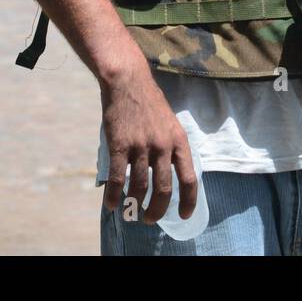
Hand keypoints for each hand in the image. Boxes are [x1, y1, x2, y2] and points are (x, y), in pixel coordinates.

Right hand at [99, 57, 197, 224]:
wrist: (128, 81)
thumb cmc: (149, 102)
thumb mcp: (169, 123)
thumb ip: (170, 147)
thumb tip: (169, 173)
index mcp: (179, 141)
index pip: (189, 178)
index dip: (188, 201)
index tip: (183, 215)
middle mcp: (163, 145)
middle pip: (164, 188)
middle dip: (157, 209)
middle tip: (151, 219)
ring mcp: (141, 146)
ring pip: (140, 186)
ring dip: (135, 204)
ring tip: (131, 211)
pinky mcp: (120, 145)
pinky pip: (119, 178)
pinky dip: (115, 196)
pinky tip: (112, 205)